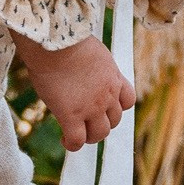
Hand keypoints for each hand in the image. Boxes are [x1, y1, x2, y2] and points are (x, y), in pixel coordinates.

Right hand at [14, 32, 134, 153]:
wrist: (56, 43)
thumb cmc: (67, 40)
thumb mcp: (93, 51)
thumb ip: (94, 67)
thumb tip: (81, 68)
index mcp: (114, 77)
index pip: (127, 101)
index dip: (115, 107)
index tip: (103, 107)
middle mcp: (107, 95)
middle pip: (114, 121)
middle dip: (101, 123)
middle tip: (86, 121)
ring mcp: (91, 108)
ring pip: (99, 134)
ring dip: (89, 136)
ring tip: (76, 133)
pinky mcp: (72, 116)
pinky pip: (77, 140)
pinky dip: (72, 144)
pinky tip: (64, 140)